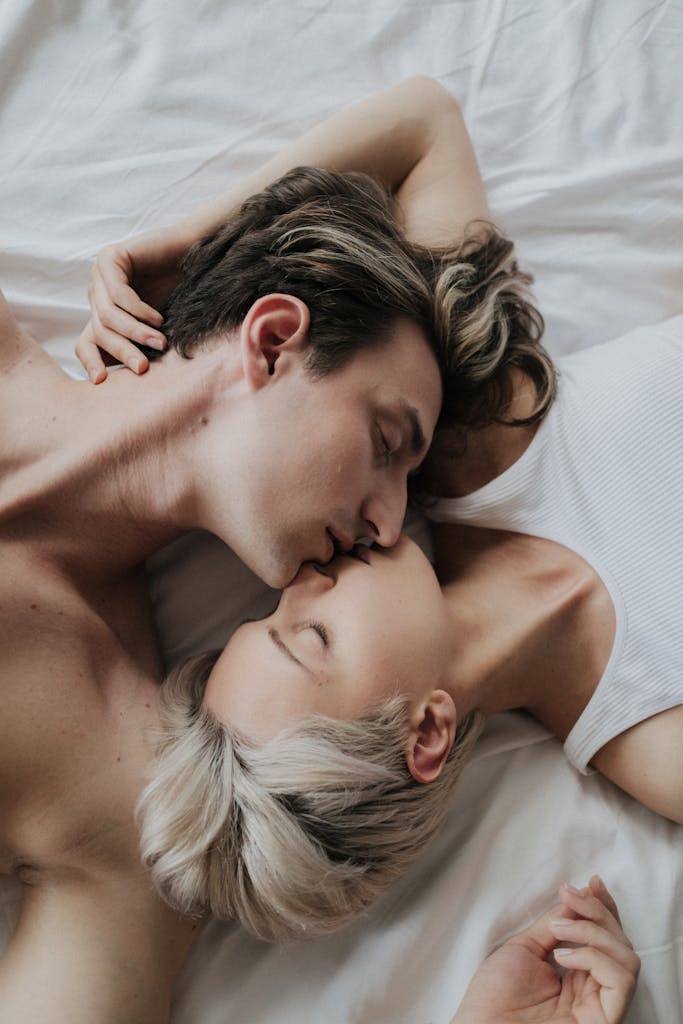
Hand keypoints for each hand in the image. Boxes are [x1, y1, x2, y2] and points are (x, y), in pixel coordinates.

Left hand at [76, 223, 194, 381]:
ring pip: (107, 316)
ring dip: (135, 333)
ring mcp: (100, 275)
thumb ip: (140, 348)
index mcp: (104, 315)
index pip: (86, 343)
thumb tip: (123, 386)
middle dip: (122, 352)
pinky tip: (158, 319)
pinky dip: (139, 311)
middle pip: (99, 331)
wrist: (202, 258)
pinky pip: (119, 295)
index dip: (91, 362)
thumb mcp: (159, 331)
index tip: (102, 381)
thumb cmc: (185, 296)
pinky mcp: (110, 259)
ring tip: (160, 343)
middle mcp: (98, 294)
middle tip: (143, 367)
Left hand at [451, 876, 638, 1023]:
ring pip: (627, 957)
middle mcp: (592, 989)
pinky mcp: (604, 1021)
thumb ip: (553, 924)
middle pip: (620, 942)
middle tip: (569, 896)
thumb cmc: (494, 997)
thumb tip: (574, 898)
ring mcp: (600, 1006)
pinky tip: (564, 955)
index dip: (602, 907)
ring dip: (594, 931)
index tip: (591, 882)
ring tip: (558, 930)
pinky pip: (621, 980)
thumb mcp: (524, 948)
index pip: (604, 937)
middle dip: (597, 911)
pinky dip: (595, 957)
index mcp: (575, 974)